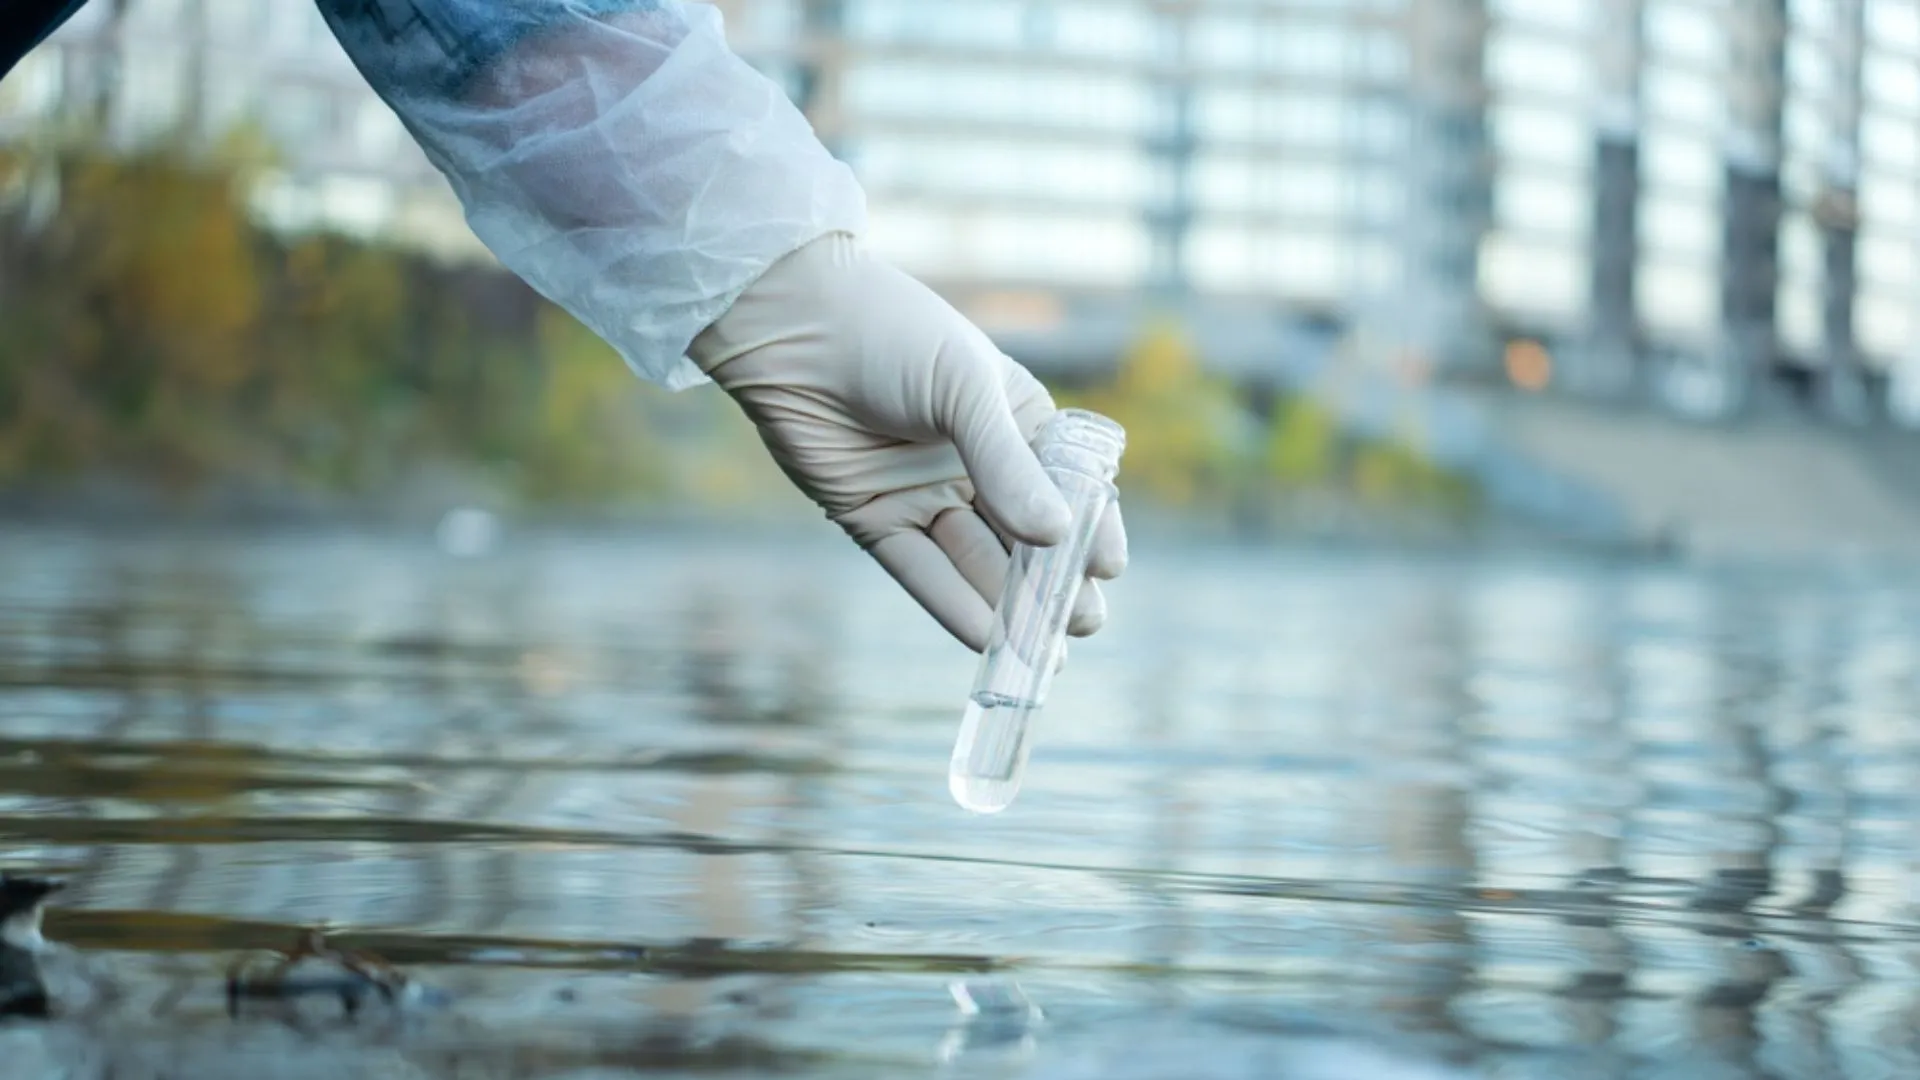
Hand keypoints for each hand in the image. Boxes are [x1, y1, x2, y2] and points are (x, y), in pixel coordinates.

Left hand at [688, 232, 1127, 650]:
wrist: (793, 325)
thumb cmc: (891, 334)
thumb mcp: (963, 388)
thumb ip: (1006, 464)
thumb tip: (1056, 535)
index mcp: (1016, 421)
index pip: (1068, 487)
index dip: (1091, 528)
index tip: (1108, 568)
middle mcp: (976, 464)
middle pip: (1024, 537)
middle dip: (1055, 583)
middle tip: (1083, 622)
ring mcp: (925, 493)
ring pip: (976, 562)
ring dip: (1008, 607)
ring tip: (1043, 651)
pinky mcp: (875, 518)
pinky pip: (922, 570)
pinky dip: (952, 604)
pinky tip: (983, 638)